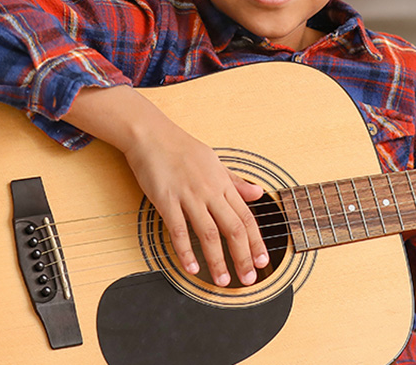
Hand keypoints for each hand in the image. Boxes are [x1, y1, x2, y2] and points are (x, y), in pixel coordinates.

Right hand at [121, 116, 269, 287]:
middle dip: (243, 257)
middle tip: (249, 280)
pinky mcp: (166, 200)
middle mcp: (210, 192)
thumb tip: (258, 192)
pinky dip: (185, 251)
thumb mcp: (215, 161)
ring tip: (223, 281)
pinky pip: (178, 229)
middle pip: (233, 229)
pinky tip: (192, 268)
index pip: (246, 217)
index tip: (262, 262)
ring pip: (209, 233)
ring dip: (218, 260)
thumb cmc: (182, 148)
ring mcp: (189, 196)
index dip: (256, 242)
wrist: (152, 134)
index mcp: (223, 184)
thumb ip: (236, 181)